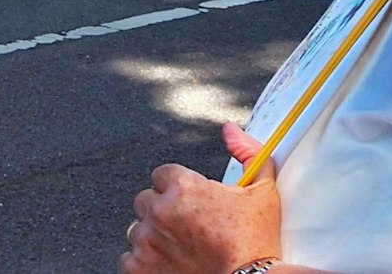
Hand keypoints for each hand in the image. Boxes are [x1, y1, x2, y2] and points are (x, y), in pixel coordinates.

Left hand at [122, 123, 280, 273]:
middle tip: (187, 227)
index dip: (177, 189)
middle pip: (147, 200)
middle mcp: (160, 210)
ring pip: (137, 229)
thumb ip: (247, 153)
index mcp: (183, 187)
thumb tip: (231, 131)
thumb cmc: (255, 244)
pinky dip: (145, 262)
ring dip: (154, 236)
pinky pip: (129, 258)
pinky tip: (169, 263)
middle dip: (163, 210)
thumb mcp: (261, 191)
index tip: (190, 203)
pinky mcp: (138, 267)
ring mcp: (147, 240)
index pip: (162, 175)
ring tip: (181, 248)